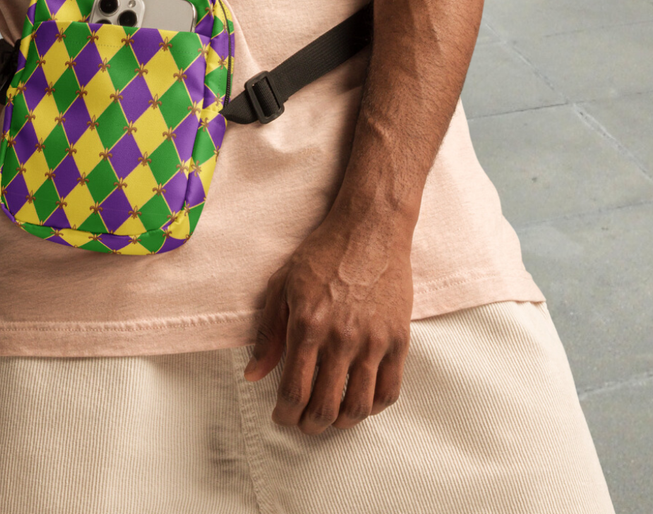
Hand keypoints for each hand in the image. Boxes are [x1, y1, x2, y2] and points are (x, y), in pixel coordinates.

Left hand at [244, 210, 412, 434]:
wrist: (370, 228)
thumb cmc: (323, 253)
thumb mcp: (282, 284)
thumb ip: (267, 333)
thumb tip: (253, 374)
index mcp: (308, 325)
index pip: (294, 391)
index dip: (285, 414)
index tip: (282, 415)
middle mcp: (341, 338)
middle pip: (325, 408)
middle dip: (309, 426)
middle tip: (304, 422)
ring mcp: (373, 340)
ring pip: (358, 407)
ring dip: (341, 423)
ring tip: (332, 418)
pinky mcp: (399, 338)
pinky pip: (390, 391)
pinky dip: (374, 407)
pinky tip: (361, 402)